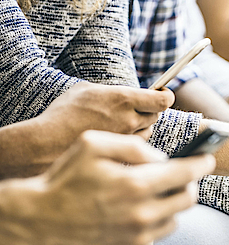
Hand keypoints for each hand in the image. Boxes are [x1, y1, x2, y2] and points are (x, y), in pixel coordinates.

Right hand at [0, 131, 214, 244]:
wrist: (35, 222)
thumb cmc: (64, 179)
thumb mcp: (93, 145)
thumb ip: (134, 146)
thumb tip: (162, 158)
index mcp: (136, 185)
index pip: (186, 174)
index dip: (201, 163)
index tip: (208, 159)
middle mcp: (141, 215)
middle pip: (187, 199)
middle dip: (186, 185)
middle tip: (175, 179)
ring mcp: (135, 239)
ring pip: (173, 220)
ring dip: (168, 206)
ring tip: (147, 198)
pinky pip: (153, 239)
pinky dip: (149, 226)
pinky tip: (130, 217)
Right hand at [40, 82, 174, 139]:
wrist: (45, 144)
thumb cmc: (62, 114)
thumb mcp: (86, 90)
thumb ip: (112, 92)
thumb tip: (126, 94)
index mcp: (123, 99)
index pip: (162, 99)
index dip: (166, 95)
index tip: (164, 93)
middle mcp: (129, 119)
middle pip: (156, 115)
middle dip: (150, 110)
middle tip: (137, 108)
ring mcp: (126, 139)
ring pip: (148, 132)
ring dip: (141, 127)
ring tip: (122, 124)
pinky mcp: (121, 155)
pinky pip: (136, 147)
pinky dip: (132, 142)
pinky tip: (117, 140)